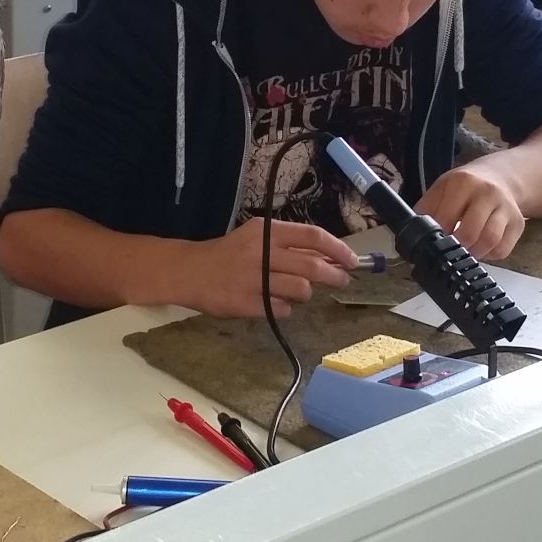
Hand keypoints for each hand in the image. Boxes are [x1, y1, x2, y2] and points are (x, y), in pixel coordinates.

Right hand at [176, 217, 357, 318]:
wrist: (189, 271)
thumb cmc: (229, 253)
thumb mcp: (257, 238)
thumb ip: (289, 245)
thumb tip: (331, 256)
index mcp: (266, 232)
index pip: (312, 236)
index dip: (338, 249)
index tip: (353, 261)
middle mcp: (261, 253)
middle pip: (312, 266)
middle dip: (334, 276)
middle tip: (341, 280)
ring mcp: (253, 280)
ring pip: (300, 290)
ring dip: (305, 293)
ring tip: (295, 291)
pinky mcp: (246, 304)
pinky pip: (282, 309)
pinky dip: (284, 308)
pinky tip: (273, 302)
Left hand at [413, 161, 528, 261]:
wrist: (499, 177)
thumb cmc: (465, 187)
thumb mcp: (441, 189)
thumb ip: (426, 210)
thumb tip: (412, 236)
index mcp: (463, 182)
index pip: (446, 218)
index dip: (438, 236)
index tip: (435, 242)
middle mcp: (487, 193)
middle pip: (470, 233)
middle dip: (457, 247)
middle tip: (450, 249)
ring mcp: (506, 208)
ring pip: (490, 242)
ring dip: (474, 253)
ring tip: (465, 250)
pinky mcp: (518, 223)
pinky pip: (503, 249)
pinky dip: (490, 255)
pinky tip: (481, 247)